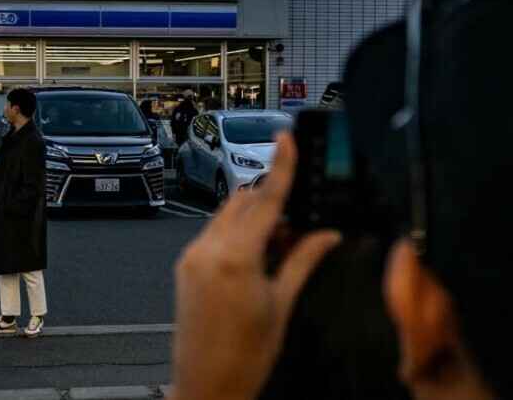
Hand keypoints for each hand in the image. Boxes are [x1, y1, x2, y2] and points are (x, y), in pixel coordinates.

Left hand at [169, 133, 341, 399]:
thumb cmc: (244, 357)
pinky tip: (255, 258)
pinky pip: (213, 234)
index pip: (265, 199)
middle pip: (244, 202)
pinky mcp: (185, 267)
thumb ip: (303, 260)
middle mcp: (208, 251)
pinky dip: (237, 234)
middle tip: (299, 224)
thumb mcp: (282, 305)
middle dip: (271, 202)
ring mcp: (192, 258)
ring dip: (254, 218)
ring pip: (227, 216)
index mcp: (236, 258)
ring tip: (279, 249)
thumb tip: (327, 235)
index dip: (280, 165)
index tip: (286, 138)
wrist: (206, 387)